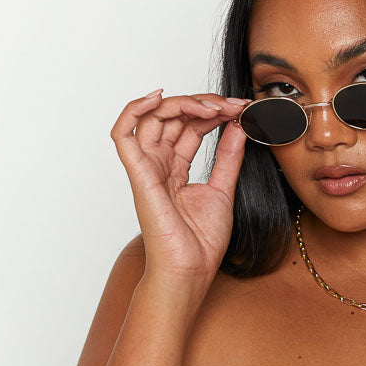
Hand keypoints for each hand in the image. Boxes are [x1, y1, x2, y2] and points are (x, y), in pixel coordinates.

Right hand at [109, 89, 251, 288]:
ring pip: (153, 117)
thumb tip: (238, 126)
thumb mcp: (224, 189)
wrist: (191, 269)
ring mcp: (146, 167)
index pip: (191, 126)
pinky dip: (134, 110)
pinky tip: (158, 96)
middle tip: (233, 106)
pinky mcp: (138, 174)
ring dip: (184, 103)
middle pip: (174, 116)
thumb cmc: (201, 242)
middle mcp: (158, 164)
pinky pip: (124, 134)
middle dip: (205, 104)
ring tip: (213, 107)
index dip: (214, 112)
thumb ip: (229, 156)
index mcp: (175, 168)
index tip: (242, 109)